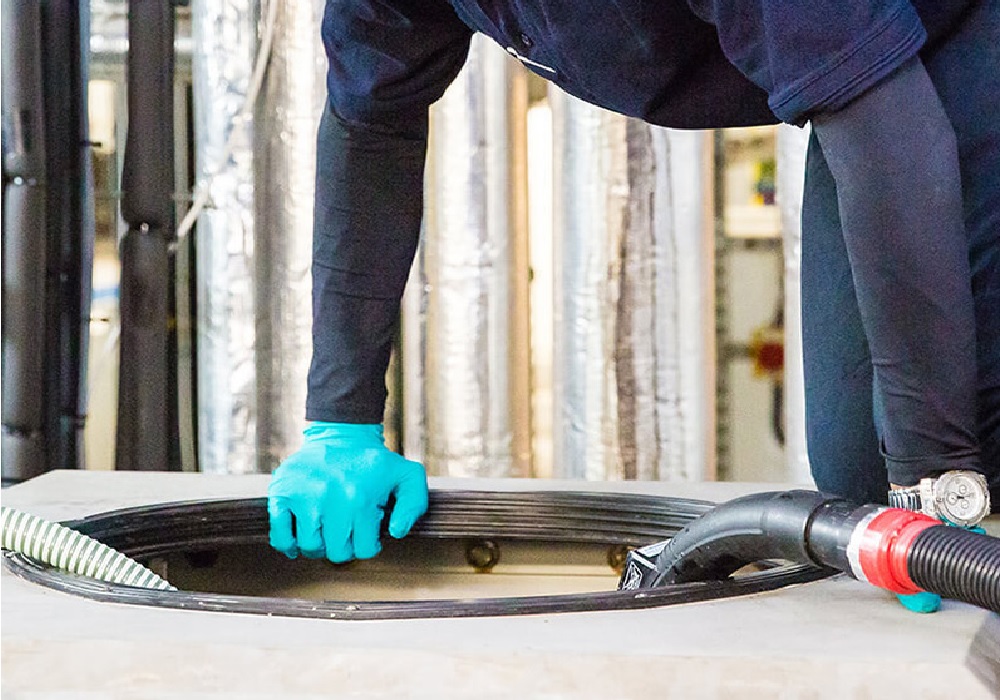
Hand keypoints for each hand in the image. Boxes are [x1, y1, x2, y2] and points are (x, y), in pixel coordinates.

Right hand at [267, 422, 427, 561]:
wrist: (341, 435)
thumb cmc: (373, 462)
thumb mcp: (407, 475)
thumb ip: (414, 504)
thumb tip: (396, 532)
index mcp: (360, 500)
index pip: (364, 549)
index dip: (368, 544)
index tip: (367, 531)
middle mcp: (330, 500)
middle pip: (336, 552)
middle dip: (344, 546)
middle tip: (346, 530)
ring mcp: (303, 497)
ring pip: (310, 547)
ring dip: (319, 544)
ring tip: (327, 529)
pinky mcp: (282, 494)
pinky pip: (281, 536)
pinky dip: (289, 544)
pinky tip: (299, 539)